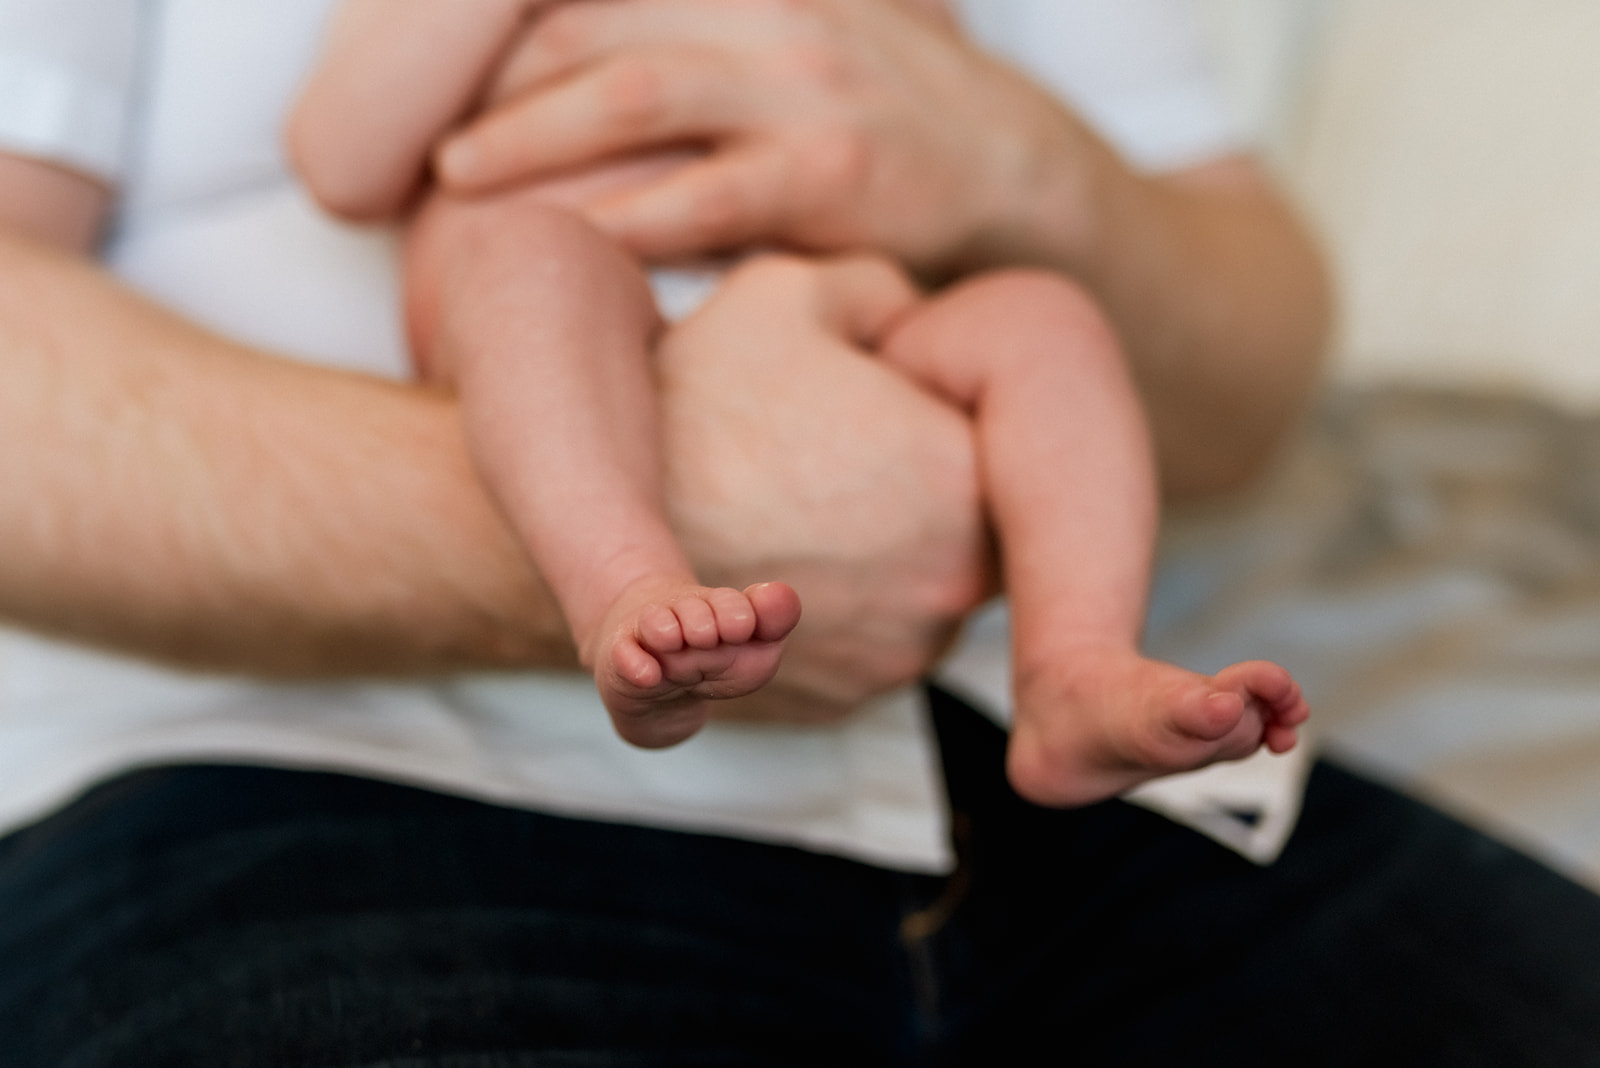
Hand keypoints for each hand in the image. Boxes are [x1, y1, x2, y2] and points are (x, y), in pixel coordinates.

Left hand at [434, 0, 1091, 277]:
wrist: (1013, 170)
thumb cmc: (877, 115)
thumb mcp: (788, 37)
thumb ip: (695, 33)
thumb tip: (579, 60)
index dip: (501, 33)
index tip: (437, 85)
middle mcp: (766, 11)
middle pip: (589, 30)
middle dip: (493, 85)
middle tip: (426, 146)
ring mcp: (801, 87)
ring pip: (630, 96)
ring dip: (530, 142)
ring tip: (460, 185)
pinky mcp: (831, 172)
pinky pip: (703, 195)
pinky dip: (626, 219)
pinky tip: (572, 245)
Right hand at [656, 253, 993, 721]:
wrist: (581, 516)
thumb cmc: (694, 398)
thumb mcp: (792, 290)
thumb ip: (887, 292)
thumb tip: (915, 319)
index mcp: (964, 483)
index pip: (989, 435)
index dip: (928, 406)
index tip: (866, 399)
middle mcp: (950, 593)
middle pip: (963, 519)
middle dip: (914, 483)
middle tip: (826, 449)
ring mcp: (892, 661)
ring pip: (917, 586)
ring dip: (879, 552)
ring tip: (792, 505)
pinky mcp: (839, 704)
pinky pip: (864, 641)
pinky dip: (836, 607)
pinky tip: (774, 559)